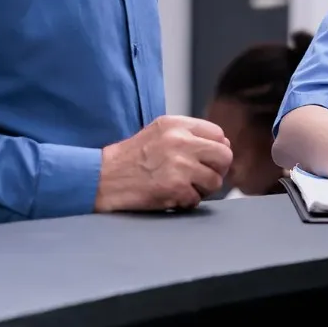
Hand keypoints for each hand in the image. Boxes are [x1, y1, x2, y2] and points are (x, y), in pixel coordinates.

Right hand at [96, 115, 232, 212]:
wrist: (102, 178)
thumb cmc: (130, 158)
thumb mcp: (158, 133)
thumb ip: (189, 135)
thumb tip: (225, 144)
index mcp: (176, 124)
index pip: (218, 134)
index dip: (216, 149)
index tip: (207, 159)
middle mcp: (180, 141)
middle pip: (224, 156)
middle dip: (216, 170)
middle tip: (201, 177)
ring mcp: (179, 165)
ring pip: (215, 181)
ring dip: (202, 189)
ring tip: (183, 187)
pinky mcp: (175, 187)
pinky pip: (197, 199)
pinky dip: (186, 202)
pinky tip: (171, 196)